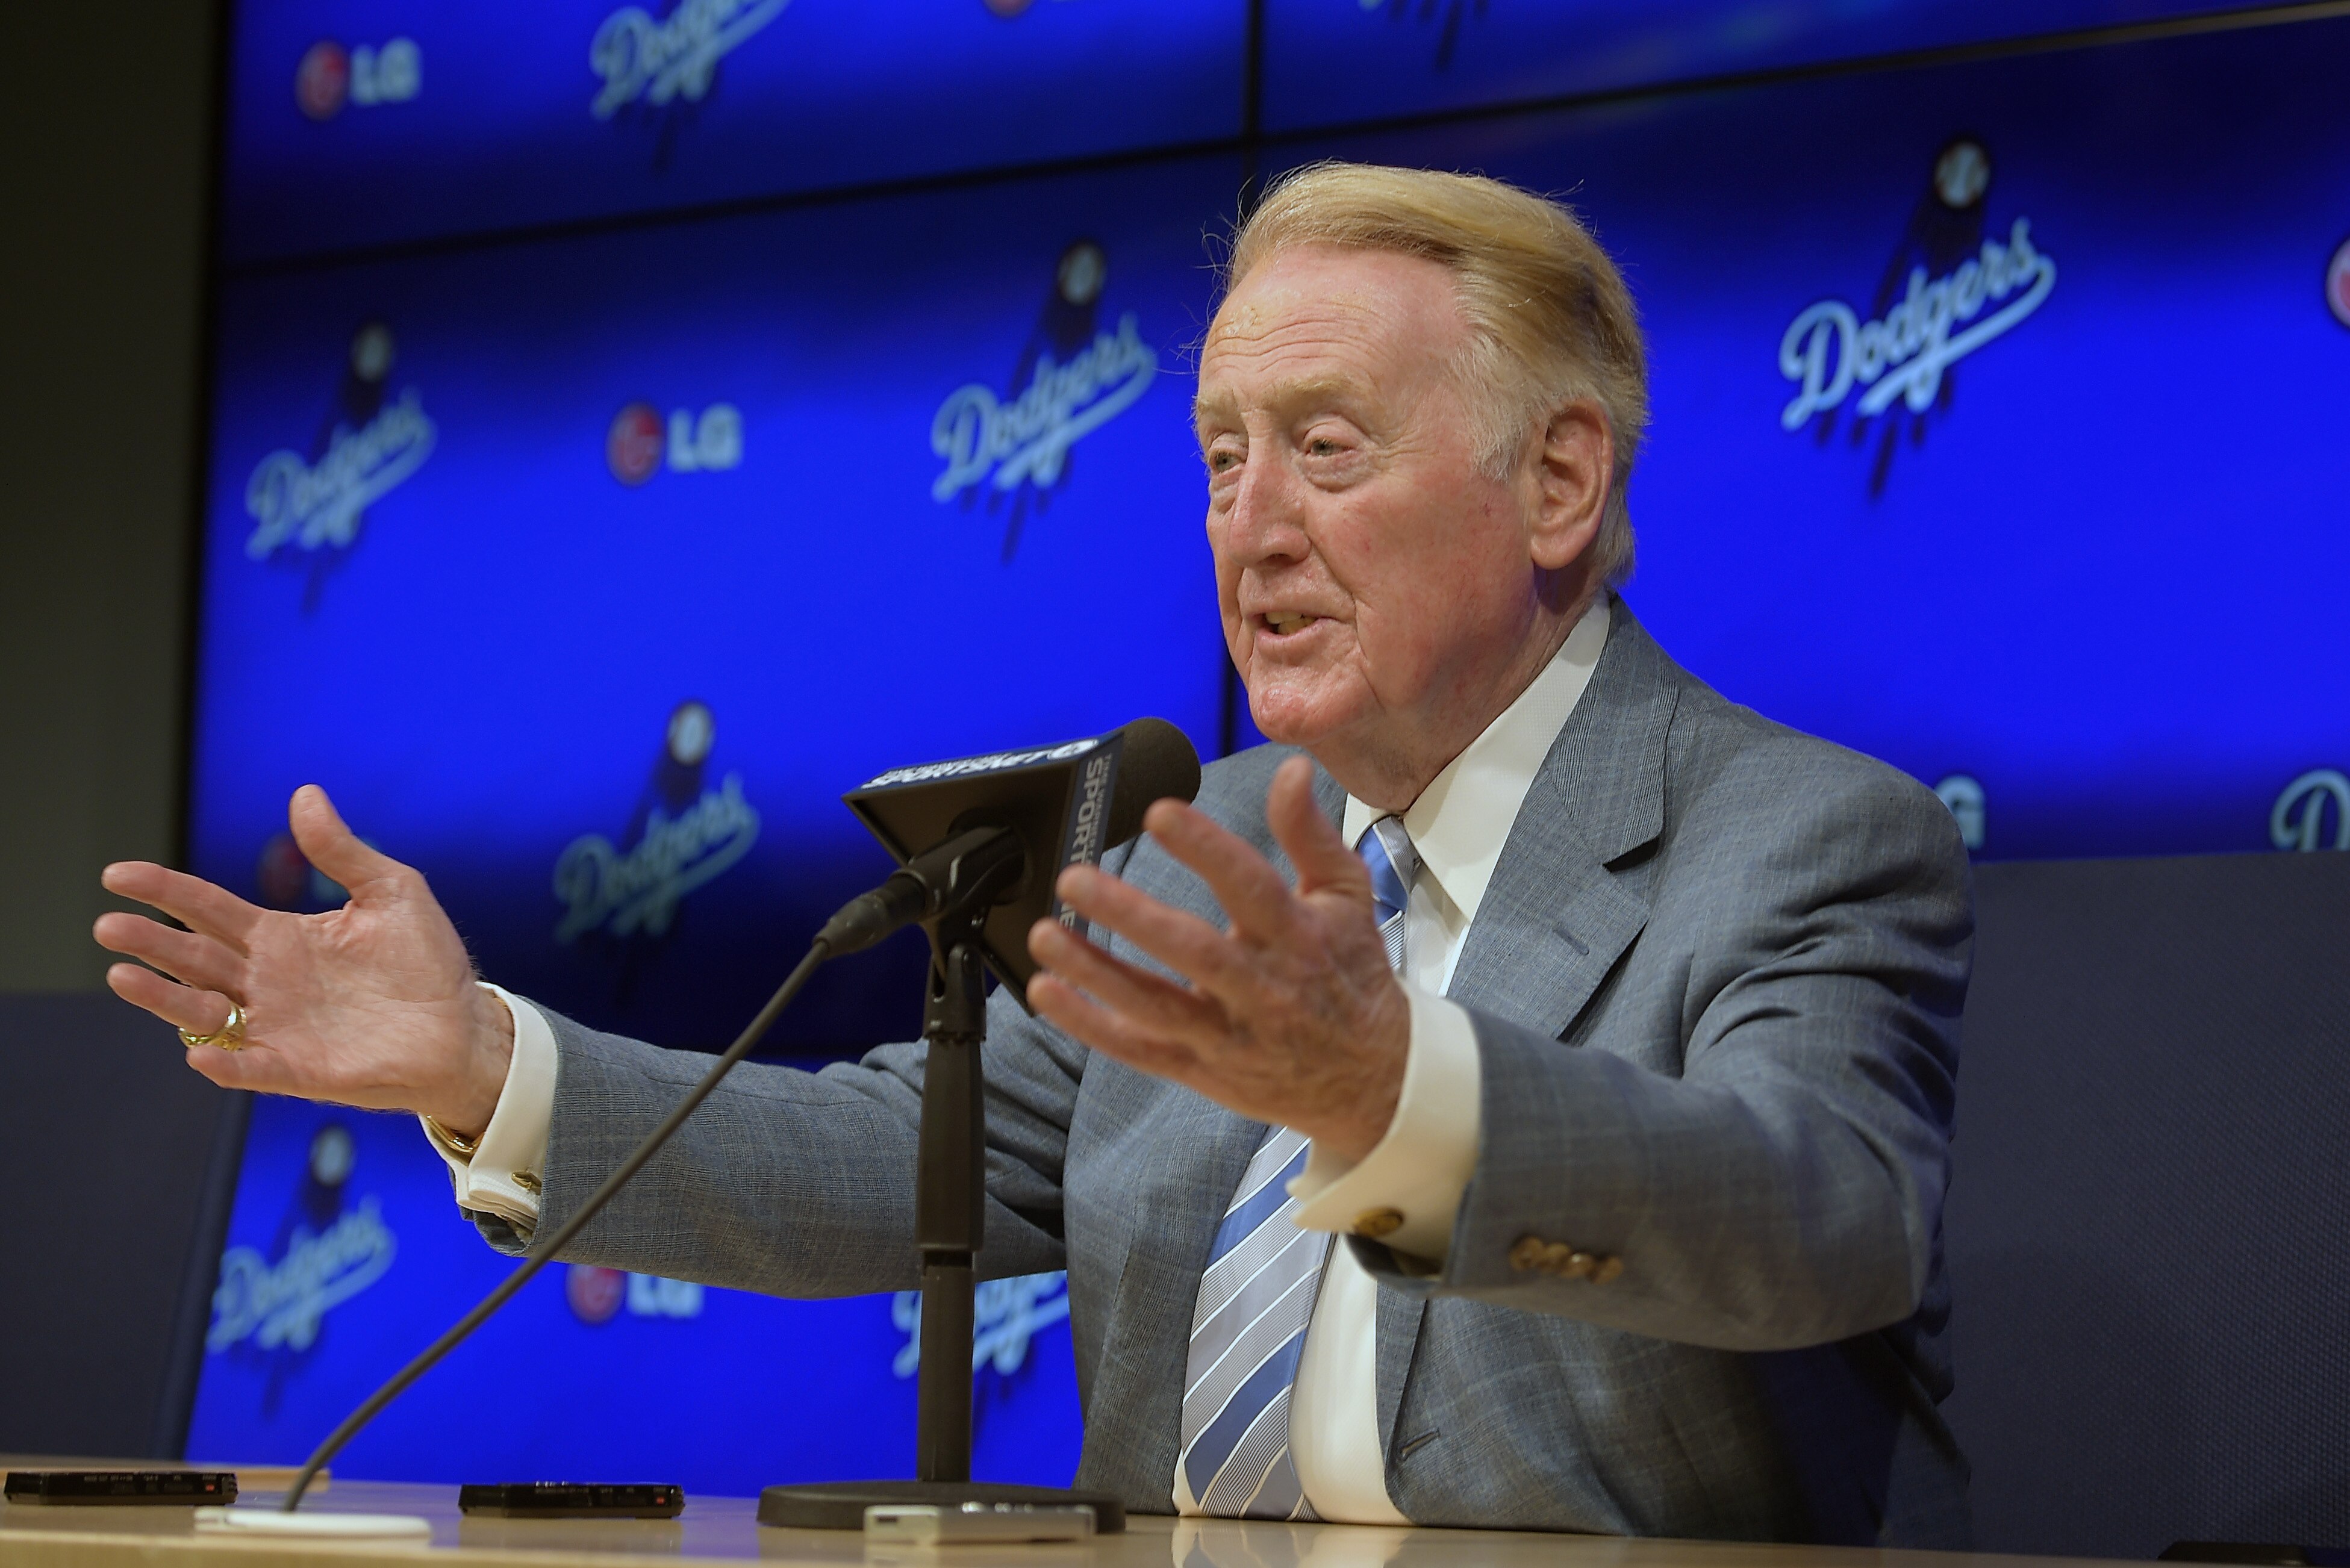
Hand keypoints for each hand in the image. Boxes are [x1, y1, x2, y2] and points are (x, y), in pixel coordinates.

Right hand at [93, 785, 513, 1135]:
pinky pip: (250, 1067)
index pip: (207, 909)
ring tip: (124, 978)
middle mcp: (266, 982)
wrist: (464, 1025)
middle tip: (109, 926)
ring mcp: (277, 1027)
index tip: (117, 875)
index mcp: (281, 937)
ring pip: (203, 1013)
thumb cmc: (426, 961)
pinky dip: (225, 1061)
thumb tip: (305, 794)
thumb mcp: (391, 892)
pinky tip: (202, 1053)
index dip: (164, 891)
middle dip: (149, 942)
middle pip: (192, 957)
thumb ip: (342, 850)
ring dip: (165, 998)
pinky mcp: (299, 1069)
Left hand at [1026, 755, 1409, 1162]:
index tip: (1159, 814)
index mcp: (1298, 937)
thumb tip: (1292, 769)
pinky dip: (1090, 1024)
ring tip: (1046, 935)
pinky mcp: (1202, 1069)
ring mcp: (1229, 1035)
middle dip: (1131, 915)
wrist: (1373, 1078)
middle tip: (1075, 879)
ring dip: (1095, 972)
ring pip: (1156, 1005)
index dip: (1206, 849)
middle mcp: (1262, 987)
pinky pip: (1139, 1049)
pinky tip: (1047, 992)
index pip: (1250, 887)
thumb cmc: (1351, 974)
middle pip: (1193, 951)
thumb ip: (1311, 834)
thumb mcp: (1346, 898)